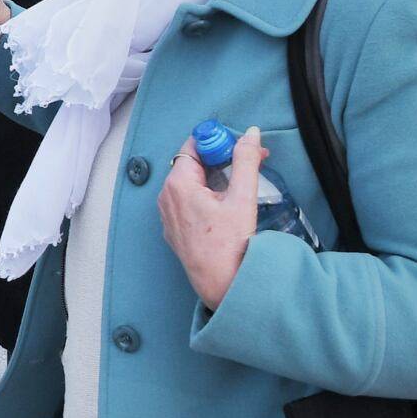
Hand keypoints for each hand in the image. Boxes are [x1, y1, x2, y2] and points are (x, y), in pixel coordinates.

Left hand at [158, 126, 264, 309]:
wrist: (220, 283)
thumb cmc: (229, 245)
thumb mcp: (242, 198)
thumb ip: (245, 161)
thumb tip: (250, 133)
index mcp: (178, 185)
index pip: (193, 146)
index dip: (218, 141)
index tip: (240, 146)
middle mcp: (166, 197)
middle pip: (192, 163)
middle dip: (221, 158)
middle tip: (249, 161)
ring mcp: (168, 214)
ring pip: (190, 182)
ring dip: (215, 176)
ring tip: (242, 182)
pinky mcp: (175, 228)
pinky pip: (187, 200)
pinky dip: (206, 194)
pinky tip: (227, 202)